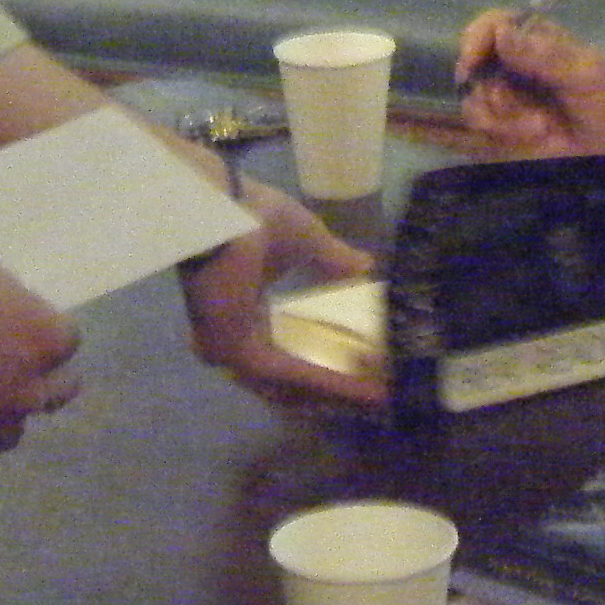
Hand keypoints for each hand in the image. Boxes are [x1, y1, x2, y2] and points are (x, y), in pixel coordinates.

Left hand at [176, 176, 386, 413]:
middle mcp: (236, 335)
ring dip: (336, 389)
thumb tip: (366, 266)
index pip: (282, 346)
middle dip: (331, 385)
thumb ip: (333, 258)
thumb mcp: (308, 240)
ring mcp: (234, 349)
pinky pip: (290, 375)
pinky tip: (363, 388)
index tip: (360, 364)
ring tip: (377, 396)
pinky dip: (328, 381)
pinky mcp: (241, 356)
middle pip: (287, 376)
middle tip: (374, 392)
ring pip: (292, 382)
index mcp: (245, 307)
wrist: (226, 209)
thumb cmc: (255, 215)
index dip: (320, 359)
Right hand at [454, 9, 604, 154]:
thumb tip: (502, 33)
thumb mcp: (587, 74)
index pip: (493, 25)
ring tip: (541, 130)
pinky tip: (532, 140)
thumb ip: (544, 54)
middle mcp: (517, 71)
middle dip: (494, 94)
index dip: (476, 38)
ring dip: (502, 120)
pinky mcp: (509, 138)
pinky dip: (500, 137)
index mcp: (538, 43)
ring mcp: (512, 105)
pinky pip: (481, 135)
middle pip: (474, 70)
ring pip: (475, 105)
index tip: (473, 60)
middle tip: (524, 110)